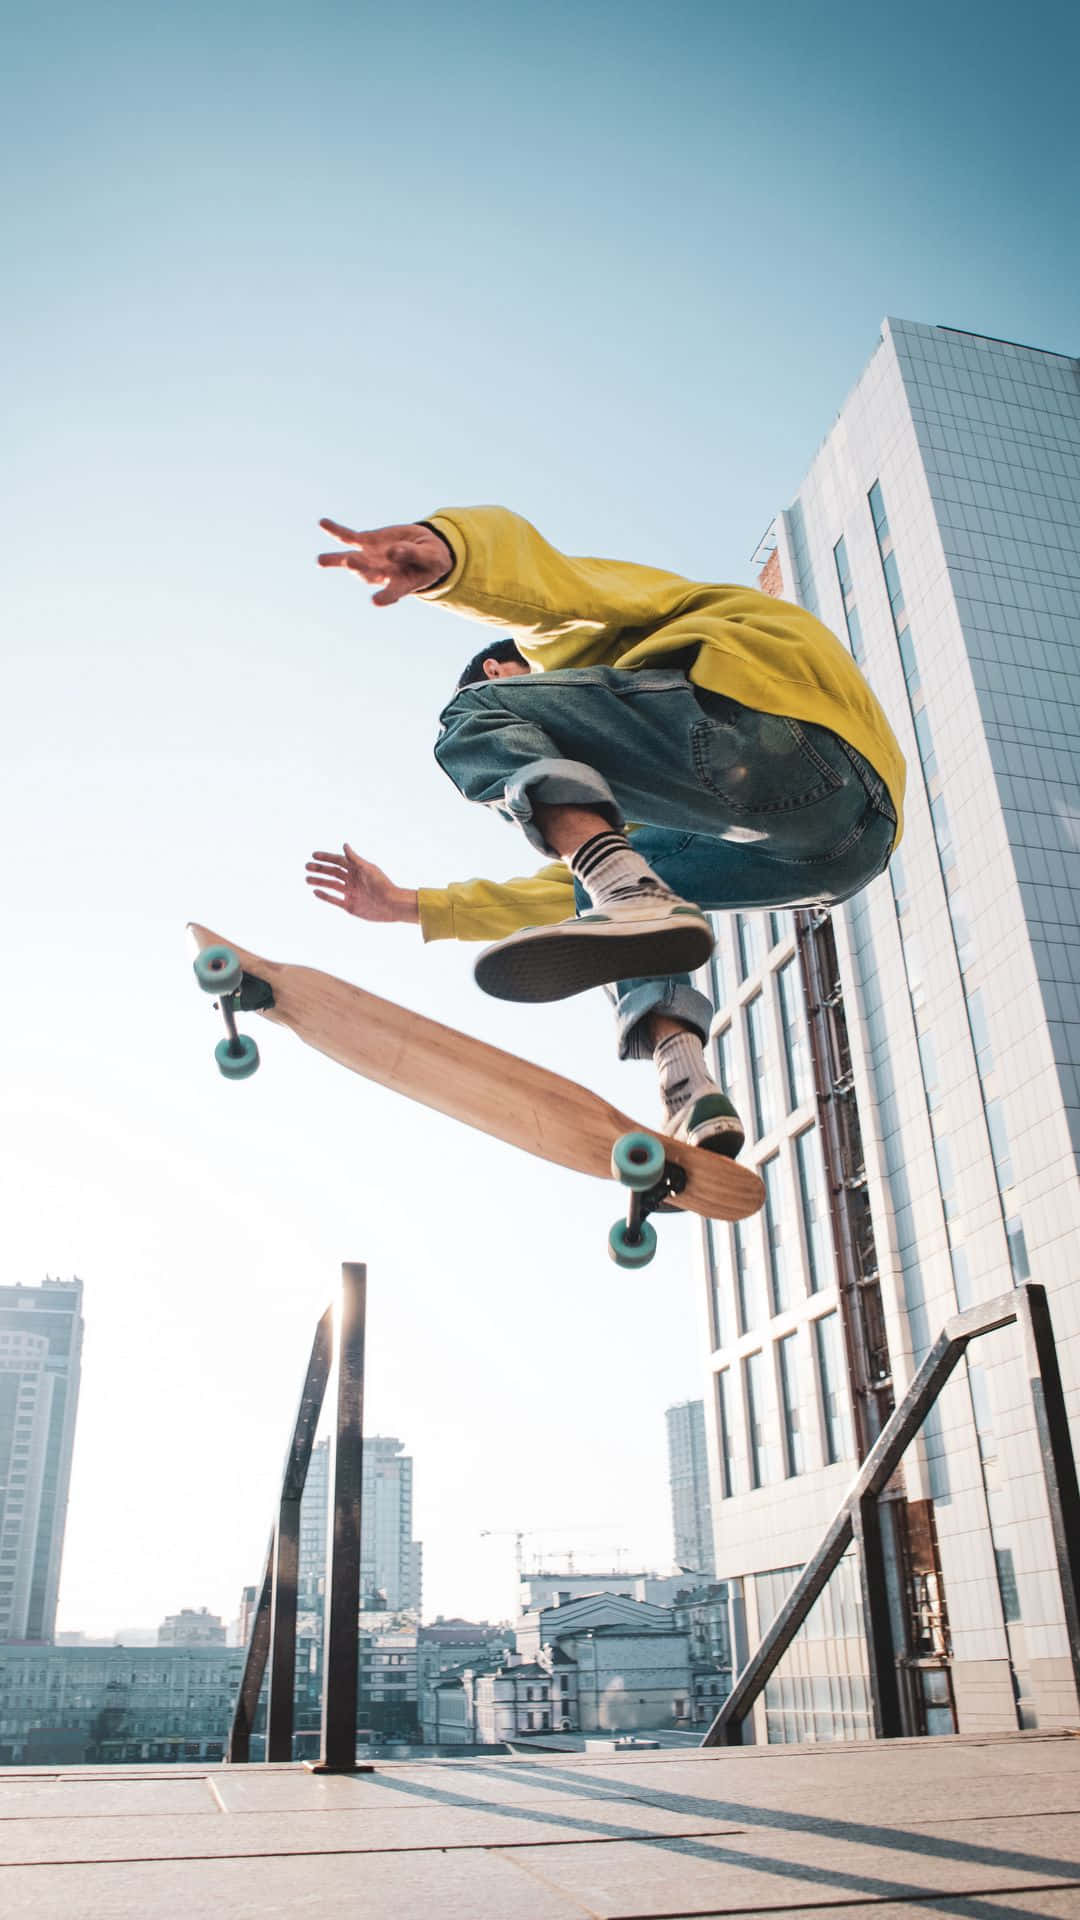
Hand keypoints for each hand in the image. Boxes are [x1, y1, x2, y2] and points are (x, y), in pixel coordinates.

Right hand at [305, 845, 419, 923]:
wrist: (391, 905)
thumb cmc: (383, 885)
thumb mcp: (368, 870)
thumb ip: (355, 859)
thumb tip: (344, 845)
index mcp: (357, 870)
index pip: (338, 861)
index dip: (326, 857)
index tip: (314, 855)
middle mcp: (352, 880)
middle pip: (332, 872)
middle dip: (320, 869)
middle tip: (307, 866)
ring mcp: (350, 893)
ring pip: (331, 885)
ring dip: (319, 881)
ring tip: (307, 879)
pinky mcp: (350, 905)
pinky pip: (334, 900)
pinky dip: (325, 896)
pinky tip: (315, 891)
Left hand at [316, 518, 452, 604]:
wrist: (425, 550)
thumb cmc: (431, 559)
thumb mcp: (429, 556)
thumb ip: (412, 554)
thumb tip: (392, 551)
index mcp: (401, 583)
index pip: (393, 592)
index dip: (385, 597)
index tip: (376, 601)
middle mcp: (382, 574)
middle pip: (367, 574)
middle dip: (359, 568)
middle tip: (351, 562)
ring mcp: (371, 559)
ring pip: (351, 560)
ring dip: (337, 560)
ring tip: (321, 560)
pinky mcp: (366, 543)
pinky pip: (348, 538)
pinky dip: (336, 531)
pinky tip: (323, 522)